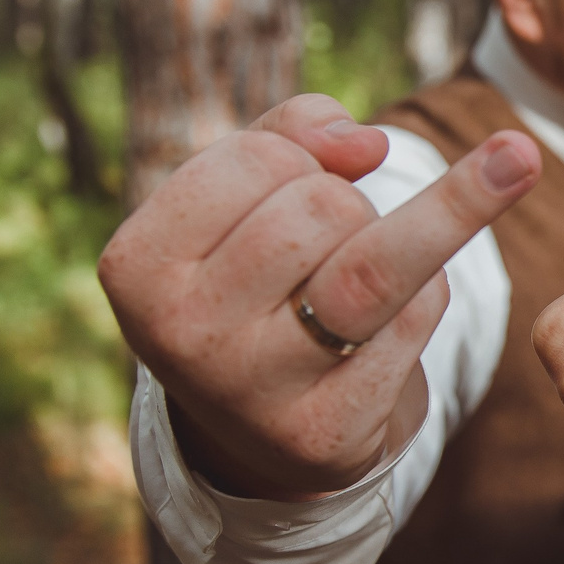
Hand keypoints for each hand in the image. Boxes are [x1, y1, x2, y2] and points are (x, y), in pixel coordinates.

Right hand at [97, 94, 540, 497]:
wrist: (259, 425)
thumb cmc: (253, 278)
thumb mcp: (242, 194)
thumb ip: (295, 131)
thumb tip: (369, 144)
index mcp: (137, 268)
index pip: (259, 157)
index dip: (299, 158)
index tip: (286, 191)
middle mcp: (181, 336)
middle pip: (325, 206)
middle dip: (347, 203)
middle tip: (324, 247)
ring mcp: (253, 392)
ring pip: (377, 262)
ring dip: (405, 237)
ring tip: (384, 258)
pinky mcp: (326, 432)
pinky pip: (419, 314)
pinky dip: (427, 294)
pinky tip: (387, 328)